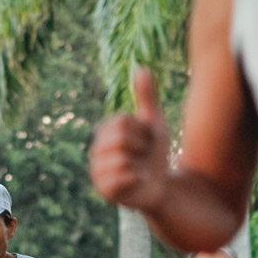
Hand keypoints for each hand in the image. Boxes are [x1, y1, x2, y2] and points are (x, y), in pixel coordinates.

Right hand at [89, 69, 169, 213]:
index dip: (142, 132)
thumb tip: (141, 68)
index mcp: (104, 131)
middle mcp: (96, 150)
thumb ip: (147, 97)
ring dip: (139, 164)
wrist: (162, 186)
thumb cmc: (155, 154)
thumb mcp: (154, 123)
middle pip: (120, 139)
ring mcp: (96, 170)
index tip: (146, 141)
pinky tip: (138, 181)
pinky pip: (121, 177)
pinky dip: (136, 178)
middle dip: (141, 148)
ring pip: (121, 159)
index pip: (123, 122)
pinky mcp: (103, 190)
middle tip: (143, 156)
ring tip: (140, 169)